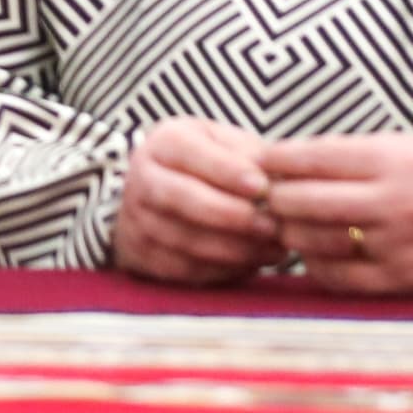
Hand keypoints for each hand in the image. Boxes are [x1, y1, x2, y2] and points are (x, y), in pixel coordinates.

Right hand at [110, 116, 287, 284]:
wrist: (160, 194)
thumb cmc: (207, 165)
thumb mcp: (224, 145)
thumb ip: (248, 155)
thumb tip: (275, 177)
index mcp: (164, 142)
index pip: (191, 154)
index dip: (226, 171)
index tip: (262, 186)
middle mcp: (142, 178)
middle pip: (181, 198)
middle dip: (229, 215)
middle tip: (271, 226)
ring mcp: (137, 219)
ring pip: (183, 239)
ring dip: (233, 249)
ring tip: (272, 250)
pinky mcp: (144, 255)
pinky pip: (184, 268)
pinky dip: (222, 270)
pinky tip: (253, 264)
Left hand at [260, 134, 412, 293]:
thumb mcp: (412, 148)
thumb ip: (355, 154)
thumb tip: (290, 160)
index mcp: (394, 160)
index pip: (312, 157)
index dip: (274, 160)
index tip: (258, 161)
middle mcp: (394, 202)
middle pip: (303, 200)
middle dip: (273, 198)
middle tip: (262, 197)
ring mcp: (398, 245)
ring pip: (315, 240)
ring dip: (290, 232)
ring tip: (284, 225)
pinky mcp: (404, 281)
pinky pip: (340, 278)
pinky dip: (316, 265)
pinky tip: (312, 254)